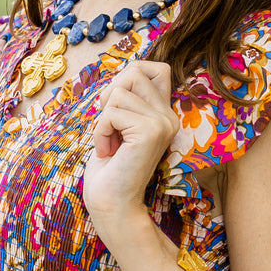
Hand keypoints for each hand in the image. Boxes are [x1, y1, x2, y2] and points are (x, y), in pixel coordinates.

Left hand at [83, 60, 178, 244]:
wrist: (110, 202)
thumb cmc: (108, 166)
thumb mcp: (118, 123)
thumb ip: (127, 97)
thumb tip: (127, 69)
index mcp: (165, 113)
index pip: (156, 68)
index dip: (128, 76)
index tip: (116, 108)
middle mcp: (170, 116)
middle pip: (134, 71)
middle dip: (109, 96)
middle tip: (110, 127)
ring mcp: (163, 123)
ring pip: (118, 92)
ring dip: (103, 119)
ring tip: (111, 144)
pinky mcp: (151, 131)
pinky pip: (111, 112)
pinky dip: (100, 131)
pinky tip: (109, 152)